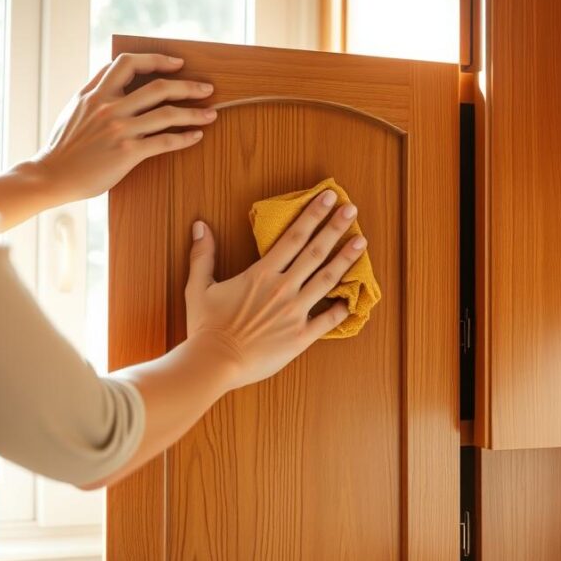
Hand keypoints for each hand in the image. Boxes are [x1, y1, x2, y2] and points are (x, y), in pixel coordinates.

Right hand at [36, 53, 216, 203]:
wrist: (52, 175)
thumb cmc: (65, 144)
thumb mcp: (75, 107)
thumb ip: (96, 88)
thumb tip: (114, 70)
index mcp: (95, 93)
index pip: (128, 63)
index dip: (156, 59)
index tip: (177, 63)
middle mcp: (109, 107)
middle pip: (158, 88)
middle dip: (188, 86)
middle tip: (207, 88)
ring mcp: (120, 130)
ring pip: (167, 114)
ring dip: (194, 113)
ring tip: (211, 114)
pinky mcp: (128, 153)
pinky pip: (164, 142)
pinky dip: (185, 138)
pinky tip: (196, 136)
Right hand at [182, 189, 368, 390]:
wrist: (214, 363)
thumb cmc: (206, 326)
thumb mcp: (198, 286)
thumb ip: (203, 254)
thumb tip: (200, 225)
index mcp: (262, 274)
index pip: (293, 237)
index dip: (313, 215)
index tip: (327, 198)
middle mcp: (283, 288)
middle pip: (315, 252)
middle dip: (335, 228)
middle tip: (351, 210)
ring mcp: (295, 313)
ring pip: (327, 280)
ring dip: (346, 259)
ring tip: (362, 241)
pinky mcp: (301, 337)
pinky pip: (327, 320)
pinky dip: (342, 308)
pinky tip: (353, 298)